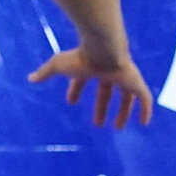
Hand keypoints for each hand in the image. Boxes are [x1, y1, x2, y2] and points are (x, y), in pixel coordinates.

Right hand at [28, 48, 154, 128]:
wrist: (103, 48)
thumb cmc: (81, 57)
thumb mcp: (58, 66)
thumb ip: (45, 73)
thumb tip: (29, 79)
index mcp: (91, 68)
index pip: (83, 80)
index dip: (76, 90)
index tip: (70, 103)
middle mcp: (108, 72)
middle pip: (107, 91)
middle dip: (102, 107)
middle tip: (98, 124)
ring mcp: (124, 78)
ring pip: (126, 97)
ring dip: (123, 112)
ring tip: (118, 128)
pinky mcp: (136, 82)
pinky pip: (145, 98)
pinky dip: (146, 110)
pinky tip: (144, 123)